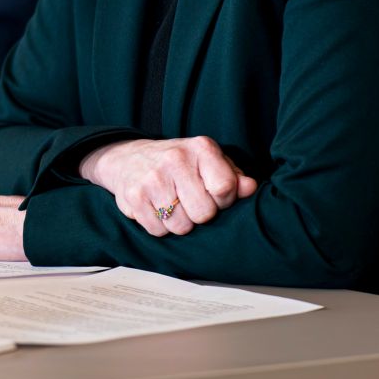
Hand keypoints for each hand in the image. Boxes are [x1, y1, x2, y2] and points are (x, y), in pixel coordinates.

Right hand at [78, 136, 256, 237]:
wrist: (127, 158)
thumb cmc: (177, 164)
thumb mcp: (208, 161)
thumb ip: (233, 176)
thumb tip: (251, 188)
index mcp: (201, 148)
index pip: (225, 188)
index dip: (223, 200)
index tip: (214, 196)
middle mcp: (175, 159)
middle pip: (204, 213)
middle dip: (200, 215)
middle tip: (189, 201)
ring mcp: (153, 178)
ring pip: (181, 227)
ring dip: (179, 222)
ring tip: (172, 204)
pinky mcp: (134, 196)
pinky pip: (158, 231)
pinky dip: (159, 226)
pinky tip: (155, 208)